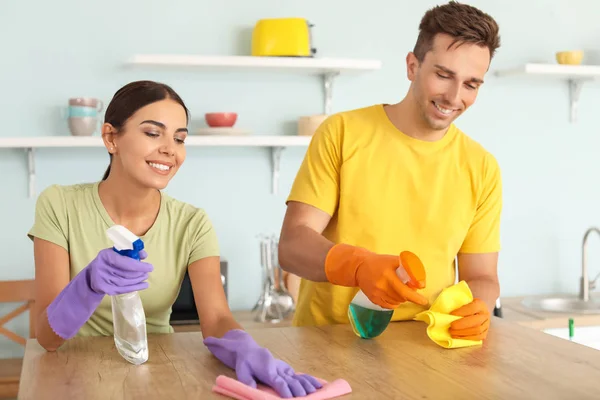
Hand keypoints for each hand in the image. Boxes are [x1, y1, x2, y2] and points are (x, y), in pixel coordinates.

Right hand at [88, 248, 151, 294]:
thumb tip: (144, 254)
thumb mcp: (116, 253)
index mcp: (106, 256)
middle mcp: (102, 268)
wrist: (92, 275)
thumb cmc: (107, 261)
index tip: (150, 267)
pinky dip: (136, 287)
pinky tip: (144, 285)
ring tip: (145, 276)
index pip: (124, 262)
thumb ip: (130, 252)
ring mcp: (103, 280)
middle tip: (147, 272)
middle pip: (125, 273)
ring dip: (138, 280)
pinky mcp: (106, 290)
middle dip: (139, 273)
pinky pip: (123, 289)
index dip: (138, 265)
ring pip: (125, 282)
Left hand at [204, 329, 322, 397]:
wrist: (249, 350)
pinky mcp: (286, 369)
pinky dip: (309, 379)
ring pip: (297, 377)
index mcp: (267, 371)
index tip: (290, 397)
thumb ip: (248, 381)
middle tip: (306, 397)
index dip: (285, 389)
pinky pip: (299, 375)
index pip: (278, 382)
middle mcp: (278, 369)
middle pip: (290, 380)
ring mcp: (283, 368)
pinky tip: (318, 384)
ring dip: (306, 384)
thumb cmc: (245, 363)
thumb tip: (253, 389)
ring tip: (315, 391)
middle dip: (298, 389)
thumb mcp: (242, 371)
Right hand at [324, 243, 427, 308]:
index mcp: (388, 276)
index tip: (424, 301)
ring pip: (396, 302)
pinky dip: (395, 302)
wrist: (359, 267)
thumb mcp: (394, 260)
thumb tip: (421, 284)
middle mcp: (381, 286)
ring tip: (400, 289)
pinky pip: (389, 306)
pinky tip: (394, 295)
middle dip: (410, 296)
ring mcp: (376, 294)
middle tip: (411, 288)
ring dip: (402, 298)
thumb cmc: (380, 262)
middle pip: (402, 298)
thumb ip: (409, 269)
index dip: (416, 297)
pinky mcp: (373, 299)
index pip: (404, 291)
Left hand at [449, 298, 489, 340]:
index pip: (472, 308)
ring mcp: (486, 325)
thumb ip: (457, 304)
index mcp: (480, 304)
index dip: (462, 312)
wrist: (477, 311)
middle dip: (462, 325)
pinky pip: (477, 338)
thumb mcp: (464, 301)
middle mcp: (485, 314)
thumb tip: (445, 310)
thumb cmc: (467, 305)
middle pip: (476, 321)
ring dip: (463, 333)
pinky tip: (457, 337)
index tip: (451, 314)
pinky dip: (466, 338)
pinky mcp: (485, 333)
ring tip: (452, 332)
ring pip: (477, 331)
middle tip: (451, 326)